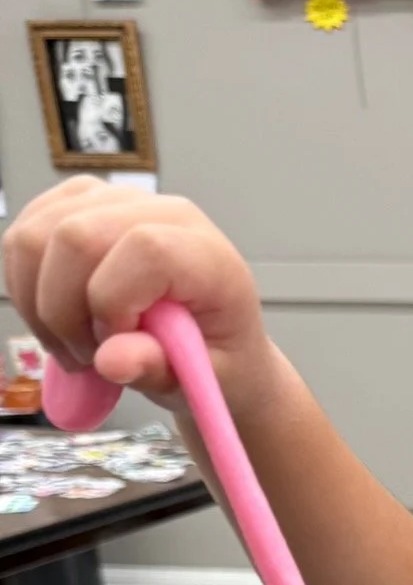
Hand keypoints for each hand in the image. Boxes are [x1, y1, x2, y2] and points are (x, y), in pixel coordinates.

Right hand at [2, 177, 274, 416]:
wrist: (214, 346)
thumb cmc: (217, 361)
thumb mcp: (206, 381)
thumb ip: (161, 369)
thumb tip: (112, 360)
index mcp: (207, 256)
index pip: (144, 248)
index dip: (114, 303)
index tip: (117, 347)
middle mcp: (161, 214)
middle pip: (75, 236)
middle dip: (63, 312)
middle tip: (87, 359)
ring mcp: (115, 202)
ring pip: (36, 235)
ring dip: (39, 304)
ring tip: (74, 345)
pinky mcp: (78, 206)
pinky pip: (24, 235)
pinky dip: (26, 287)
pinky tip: (58, 319)